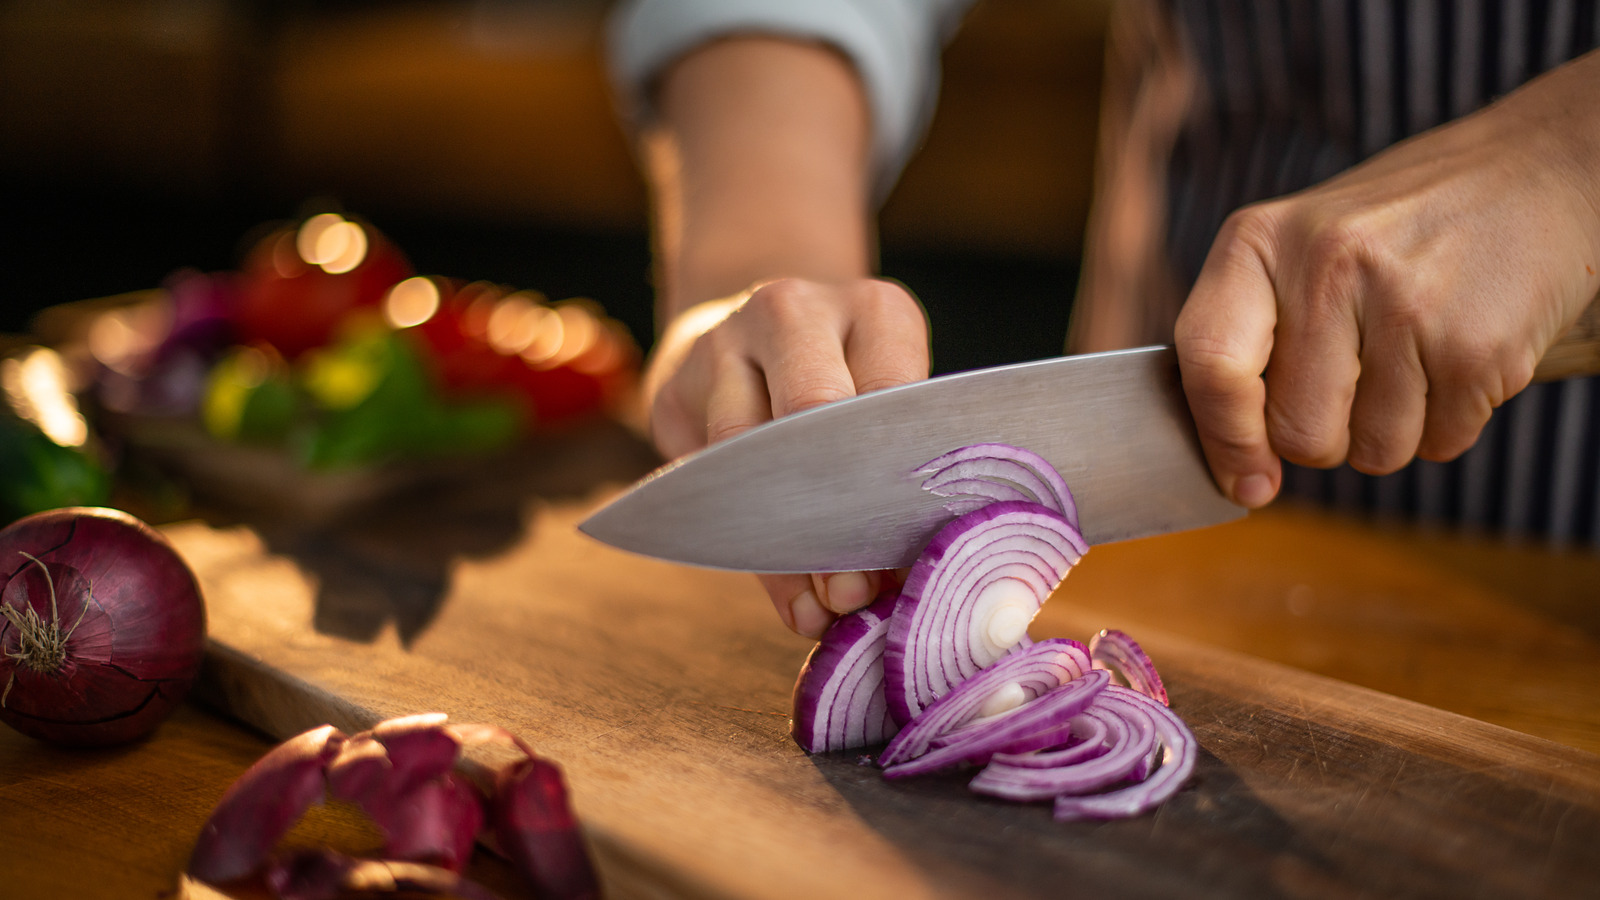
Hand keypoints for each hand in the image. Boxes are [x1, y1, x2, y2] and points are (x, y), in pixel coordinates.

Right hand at [645, 276, 929, 636]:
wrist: (745, 332)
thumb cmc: (845, 384)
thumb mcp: (887, 402)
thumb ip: (897, 475)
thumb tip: (906, 585)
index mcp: (873, 310)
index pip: (893, 392)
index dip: (900, 478)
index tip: (909, 554)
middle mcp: (795, 312)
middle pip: (814, 408)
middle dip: (836, 510)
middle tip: (855, 591)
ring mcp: (724, 342)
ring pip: (747, 450)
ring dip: (787, 545)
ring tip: (820, 609)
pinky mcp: (672, 388)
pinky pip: (707, 478)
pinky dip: (748, 548)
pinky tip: (787, 597)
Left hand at [1176, 54, 1599, 507]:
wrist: (1540, 168)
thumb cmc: (1402, 226)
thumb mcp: (1303, 246)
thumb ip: (1252, 337)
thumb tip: (1235, 464)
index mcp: (1260, 241)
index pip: (1209, 362)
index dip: (1224, 439)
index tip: (1248, 482)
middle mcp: (1326, 266)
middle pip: (1297, 432)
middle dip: (1327, 434)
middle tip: (1360, 378)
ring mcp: (1405, 304)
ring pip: (1372, 452)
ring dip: (1394, 430)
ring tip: (1416, 353)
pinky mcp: (1476, 346)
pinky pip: (1440, 444)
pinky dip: (1451, 421)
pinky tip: (1459, 353)